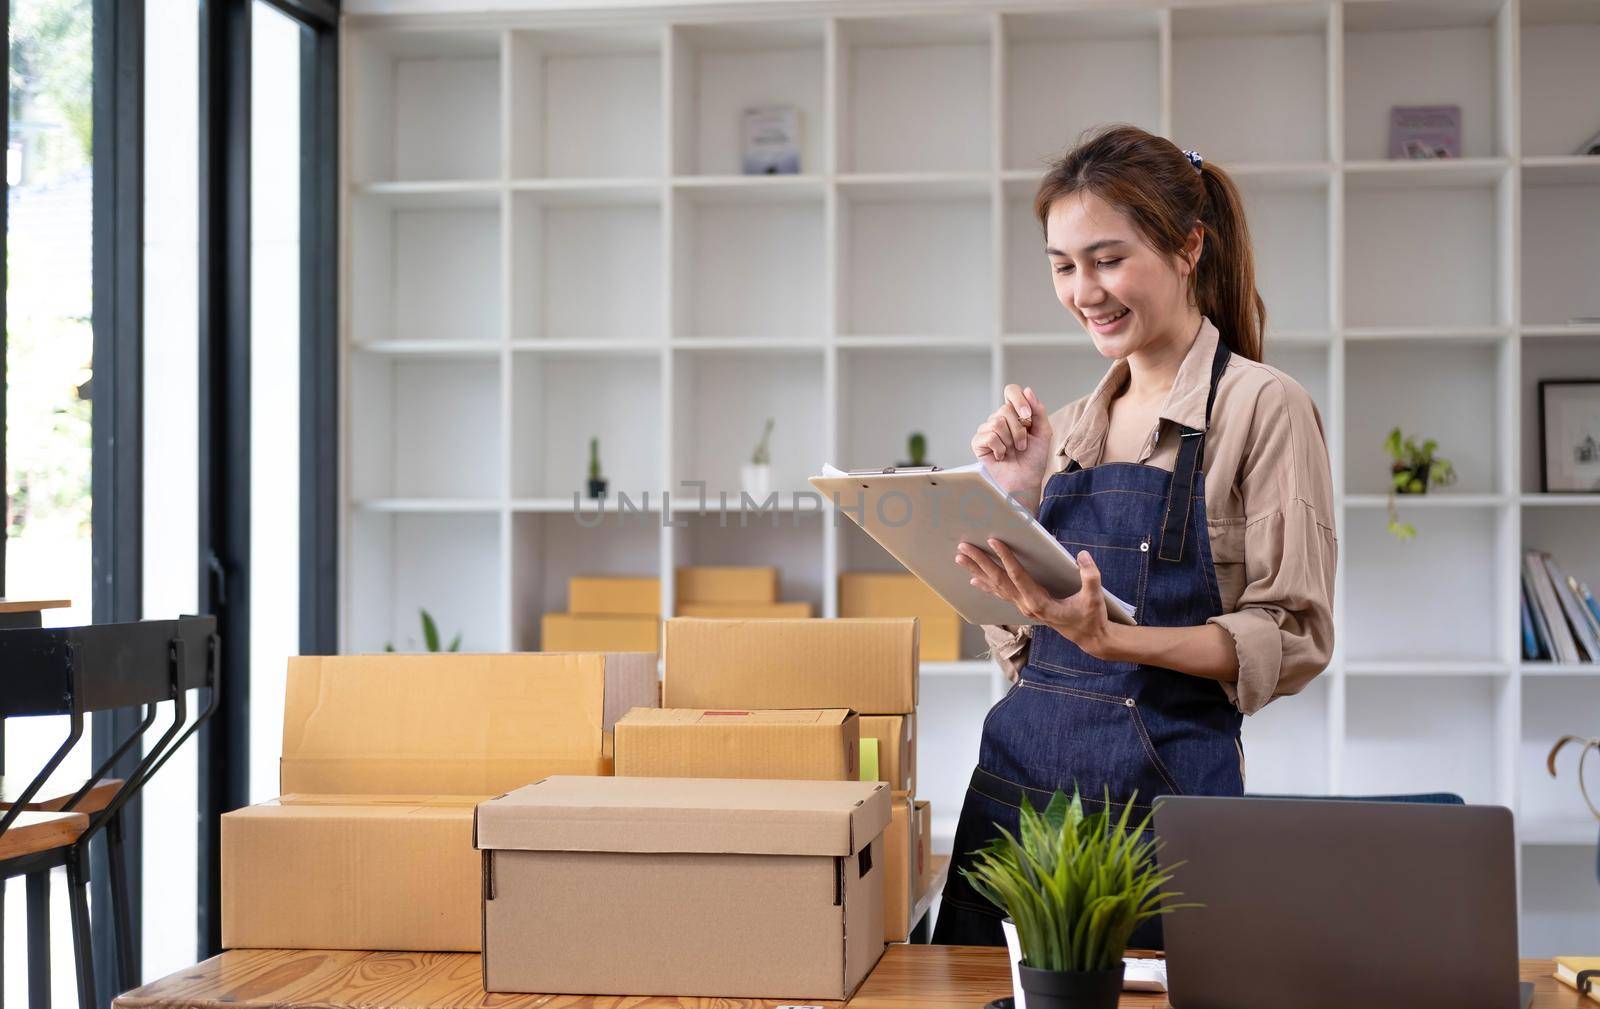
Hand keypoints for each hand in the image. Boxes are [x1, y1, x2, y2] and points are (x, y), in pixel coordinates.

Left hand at [955, 537, 1111, 657]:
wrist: (1089, 637)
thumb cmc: (1091, 616)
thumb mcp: (1095, 597)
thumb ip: (1091, 576)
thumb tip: (1082, 556)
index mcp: (1040, 603)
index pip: (1018, 576)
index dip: (1006, 558)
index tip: (994, 541)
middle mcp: (1026, 605)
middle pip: (999, 581)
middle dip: (980, 562)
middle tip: (964, 548)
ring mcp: (1023, 607)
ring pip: (996, 587)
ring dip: (977, 571)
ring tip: (960, 558)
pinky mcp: (1025, 607)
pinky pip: (1001, 594)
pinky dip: (986, 585)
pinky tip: (974, 578)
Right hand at [971, 385, 1050, 510]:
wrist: (1026, 480)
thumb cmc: (1034, 458)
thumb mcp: (1043, 432)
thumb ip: (1038, 411)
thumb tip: (1027, 390)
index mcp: (1015, 413)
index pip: (1011, 391)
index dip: (1019, 399)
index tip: (1028, 416)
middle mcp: (999, 418)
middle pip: (1005, 409)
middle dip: (1019, 430)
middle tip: (1023, 445)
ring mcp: (987, 429)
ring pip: (997, 422)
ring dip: (1011, 440)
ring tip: (1012, 451)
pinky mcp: (978, 442)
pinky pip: (989, 436)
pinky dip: (1000, 448)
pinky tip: (1001, 456)